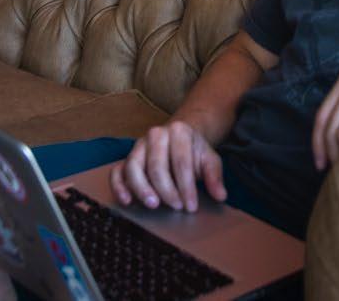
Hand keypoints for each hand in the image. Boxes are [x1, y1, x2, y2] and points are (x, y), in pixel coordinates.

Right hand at [109, 121, 227, 212]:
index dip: (186, 186)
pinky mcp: (126, 159)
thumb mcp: (209, 159)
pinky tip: (127, 201)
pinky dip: (119, 186)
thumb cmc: (194, 152)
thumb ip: (214, 176)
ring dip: (142, 188)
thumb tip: (221, 195)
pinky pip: (117, 171)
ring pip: (133, 166)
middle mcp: (156, 134)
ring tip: (153, 205)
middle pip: (157, 165)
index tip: (191, 206)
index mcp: (179, 131)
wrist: (179, 139)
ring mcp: (139, 146)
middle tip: (176, 207)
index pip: (181, 161)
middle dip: (167, 189)